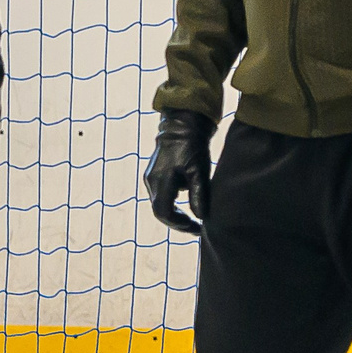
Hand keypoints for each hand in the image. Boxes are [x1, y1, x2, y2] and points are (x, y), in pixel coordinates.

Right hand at [145, 110, 215, 234]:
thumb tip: (201, 217)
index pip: (164, 213)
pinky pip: (160, 196)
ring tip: (192, 221)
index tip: (196, 227)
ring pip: (159, 205)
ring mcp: (150, 177)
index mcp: (160, 180)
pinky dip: (172, 205)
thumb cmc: (193, 146)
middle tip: (195, 228)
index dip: (179, 224)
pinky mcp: (154, 174)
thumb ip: (199, 195)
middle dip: (178, 222)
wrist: (182, 124)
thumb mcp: (200, 171)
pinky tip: (186, 207)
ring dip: (175, 215)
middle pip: (160, 211)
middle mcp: (151, 180)